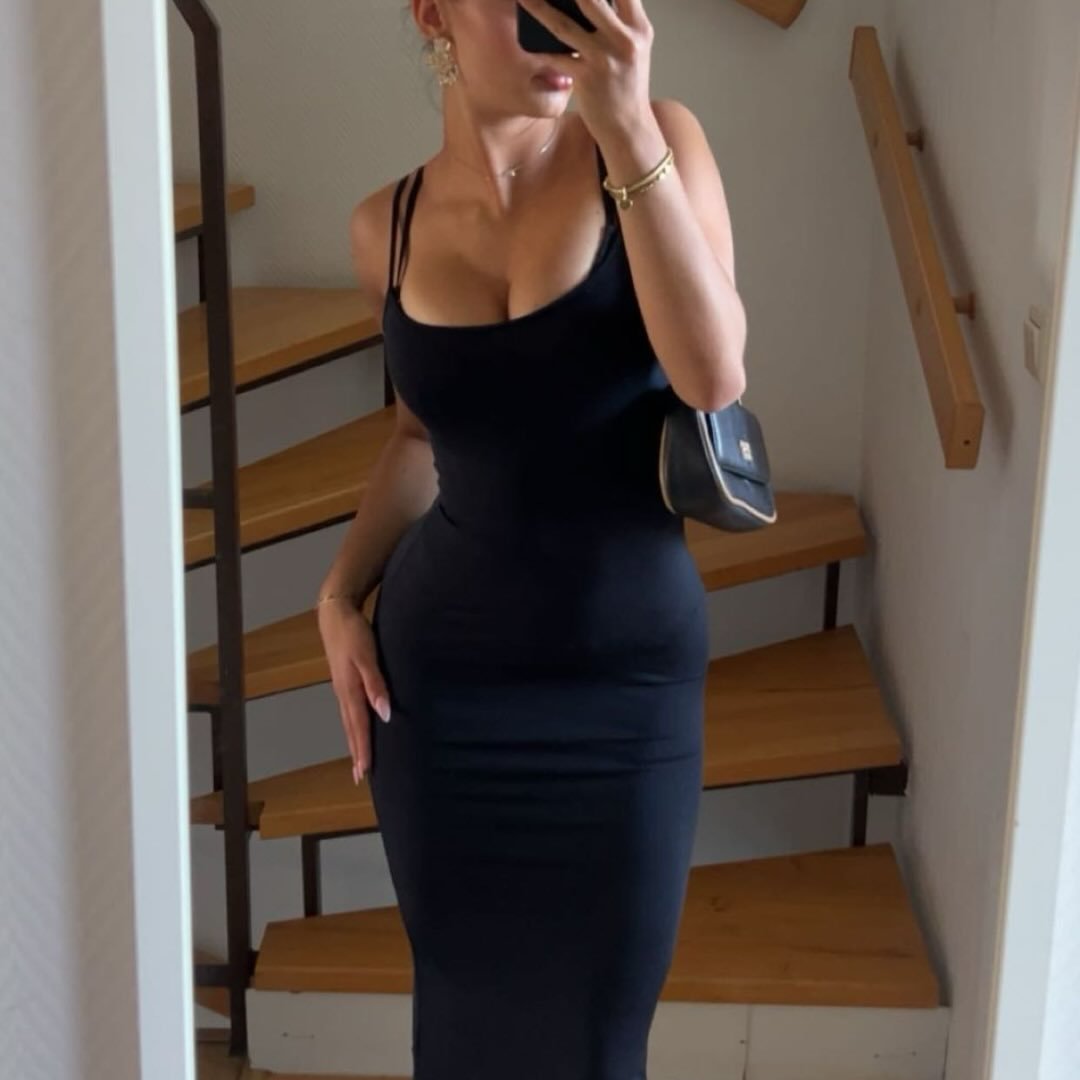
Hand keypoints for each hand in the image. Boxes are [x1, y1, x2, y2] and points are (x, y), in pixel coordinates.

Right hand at [316, 599, 391, 782]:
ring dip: (354, 743)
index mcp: (350, 690)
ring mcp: (342, 688)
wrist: (335, 614)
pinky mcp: (344, 682)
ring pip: (349, 722)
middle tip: (360, 777)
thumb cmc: (354, 633)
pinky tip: (357, 729)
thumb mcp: (367, 657)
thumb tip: (385, 713)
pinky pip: (349, 711)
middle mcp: (344, 693)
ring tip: (358, 762)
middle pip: (351, 729)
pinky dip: (353, 726)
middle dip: (357, 753)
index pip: (360, 726)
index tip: (366, 772)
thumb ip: (377, 685)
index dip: (364, 750)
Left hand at [518, 0, 654, 139]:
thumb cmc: (626, 86)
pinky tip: (525, 40)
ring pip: (564, 25)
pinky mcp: (587, 79)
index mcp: (639, 27)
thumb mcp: (632, 48)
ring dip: (539, 8)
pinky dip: (538, 49)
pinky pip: (555, 58)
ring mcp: (605, 59)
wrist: (629, 128)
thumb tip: (589, 1)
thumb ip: (618, 21)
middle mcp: (625, 40)